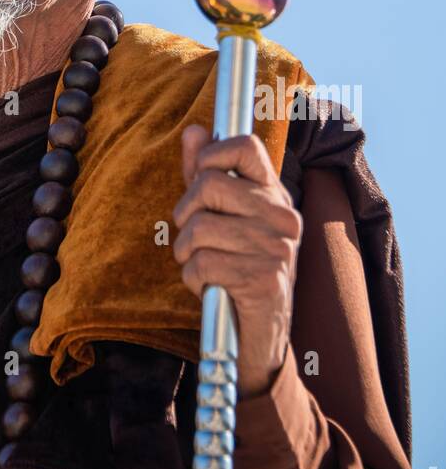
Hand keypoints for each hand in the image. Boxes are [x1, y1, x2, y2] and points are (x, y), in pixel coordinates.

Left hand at [171, 124, 302, 397]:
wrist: (260, 338)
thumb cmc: (236, 268)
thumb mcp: (220, 217)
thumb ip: (204, 174)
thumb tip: (193, 131)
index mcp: (274, 195)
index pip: (245, 145)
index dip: (211, 155)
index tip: (201, 180)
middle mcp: (282, 217)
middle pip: (209, 184)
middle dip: (185, 214)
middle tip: (194, 238)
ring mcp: (277, 249)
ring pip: (199, 227)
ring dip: (186, 253)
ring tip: (202, 265)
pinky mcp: (265, 281)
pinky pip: (203, 262)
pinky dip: (193, 279)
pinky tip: (209, 287)